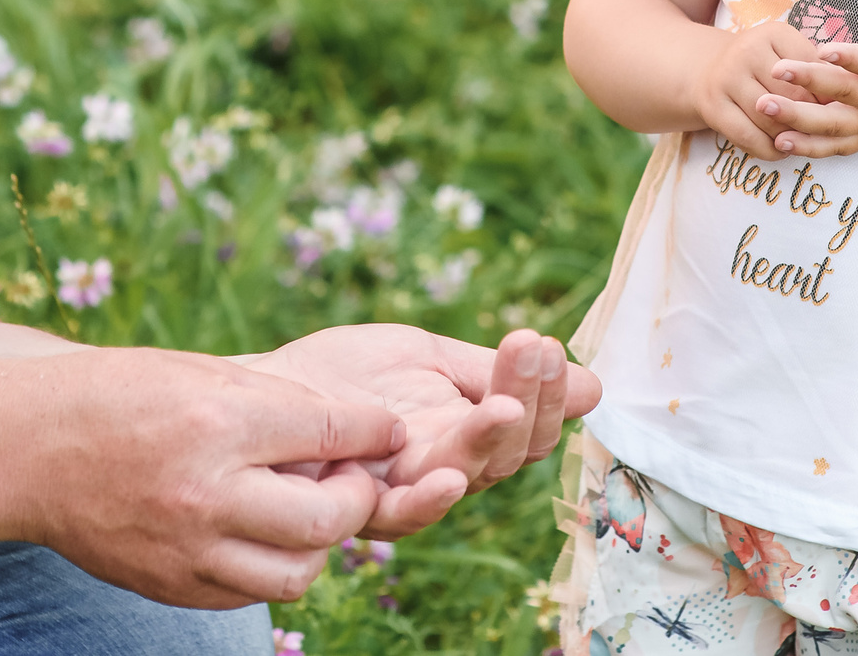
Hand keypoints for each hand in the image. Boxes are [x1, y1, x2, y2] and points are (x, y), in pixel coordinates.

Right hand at [16, 348, 408, 606]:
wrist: (25, 450)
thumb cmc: (115, 394)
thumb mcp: (200, 372)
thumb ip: (276, 403)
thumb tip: (355, 425)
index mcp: (218, 422)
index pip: (332, 435)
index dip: (374, 431)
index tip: (386, 430)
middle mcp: (207, 492)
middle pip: (329, 517)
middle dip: (358, 495)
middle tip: (353, 477)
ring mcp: (187, 548)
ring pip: (298, 572)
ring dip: (320, 544)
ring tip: (309, 512)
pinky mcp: (169, 585)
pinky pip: (248, 594)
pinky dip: (269, 566)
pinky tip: (261, 534)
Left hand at [254, 325, 601, 537]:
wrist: (264, 390)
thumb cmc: (346, 374)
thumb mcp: (428, 356)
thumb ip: (495, 375)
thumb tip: (592, 385)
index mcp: (469, 432)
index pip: (526, 423)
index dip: (545, 390)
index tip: (545, 344)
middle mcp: (447, 468)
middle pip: (508, 453)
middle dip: (528, 401)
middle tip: (533, 351)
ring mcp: (406, 491)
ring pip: (465, 478)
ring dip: (489, 443)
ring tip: (506, 408)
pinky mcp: (360, 507)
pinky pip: (403, 513)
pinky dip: (431, 498)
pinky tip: (451, 474)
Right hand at [692, 21, 823, 159]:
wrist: (709, 71)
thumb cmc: (764, 65)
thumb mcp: (789, 55)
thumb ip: (816, 71)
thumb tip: (846, 100)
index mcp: (773, 33)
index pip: (811, 71)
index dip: (826, 95)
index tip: (836, 109)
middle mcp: (747, 51)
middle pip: (792, 98)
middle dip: (810, 119)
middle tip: (822, 131)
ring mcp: (726, 78)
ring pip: (771, 120)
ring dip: (791, 137)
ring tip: (803, 141)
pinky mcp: (713, 107)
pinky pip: (748, 137)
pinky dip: (770, 150)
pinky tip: (781, 149)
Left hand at [756, 12, 857, 185]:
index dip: (853, 57)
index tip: (825, 47)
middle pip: (845, 93)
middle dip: (809, 81)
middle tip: (775, 72)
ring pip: (833, 124)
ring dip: (797, 117)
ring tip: (763, 108)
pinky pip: (838, 148)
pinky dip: (810, 147)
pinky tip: (779, 142)